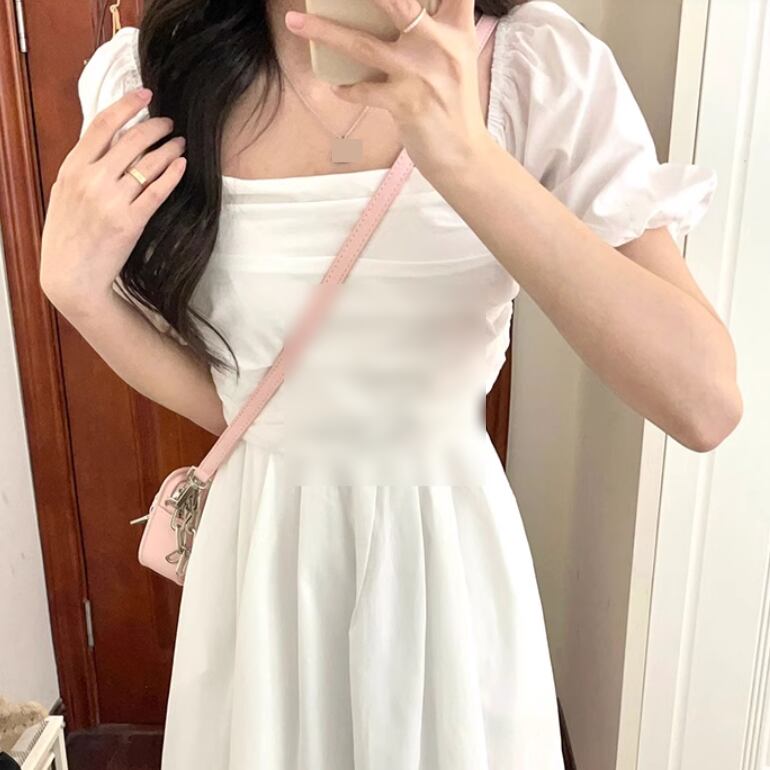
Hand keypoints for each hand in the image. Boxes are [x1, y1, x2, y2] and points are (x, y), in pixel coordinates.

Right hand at [40, 87, 186, 312]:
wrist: (70, 275)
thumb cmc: (68, 234)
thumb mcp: (66, 192)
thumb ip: (84, 166)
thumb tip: (110, 141)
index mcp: (73, 168)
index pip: (102, 124)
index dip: (127, 105)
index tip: (145, 94)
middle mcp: (92, 180)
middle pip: (132, 140)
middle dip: (156, 126)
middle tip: (170, 123)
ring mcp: (112, 201)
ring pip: (148, 163)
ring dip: (169, 148)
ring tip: (181, 142)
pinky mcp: (130, 222)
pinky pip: (157, 191)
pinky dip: (172, 174)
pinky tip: (182, 164)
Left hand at [284, 0, 488, 176]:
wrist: (464, 155)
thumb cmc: (455, 105)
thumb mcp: (457, 58)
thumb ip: (437, 28)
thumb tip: (399, 9)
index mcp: (457, 29)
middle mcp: (440, 45)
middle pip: (398, 3)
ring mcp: (420, 74)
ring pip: (364, 45)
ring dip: (324, 32)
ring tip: (295, 22)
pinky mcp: (405, 104)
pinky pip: (363, 91)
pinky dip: (347, 89)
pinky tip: (337, 87)